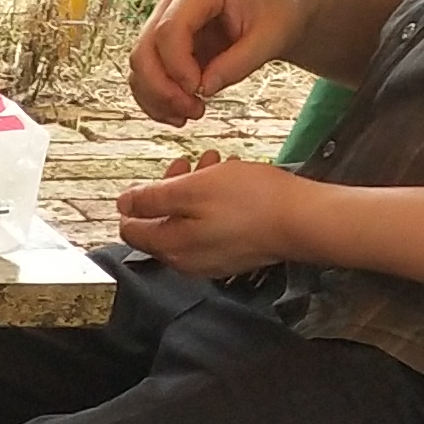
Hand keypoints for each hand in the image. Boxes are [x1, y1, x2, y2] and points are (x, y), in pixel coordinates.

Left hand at [113, 153, 304, 277]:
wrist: (302, 221)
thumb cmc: (250, 201)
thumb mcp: (193, 189)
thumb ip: (152, 198)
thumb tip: (122, 204)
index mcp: (169, 247)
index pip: (130, 229)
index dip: (138, 198)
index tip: (162, 174)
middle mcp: (184, 261)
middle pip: (160, 224)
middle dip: (172, 188)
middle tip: (192, 162)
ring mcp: (209, 262)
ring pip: (187, 222)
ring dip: (196, 189)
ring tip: (217, 163)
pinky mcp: (232, 256)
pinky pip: (211, 229)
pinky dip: (214, 203)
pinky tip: (233, 181)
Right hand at [127, 0, 303, 127]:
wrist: (281, 9)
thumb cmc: (280, 14)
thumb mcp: (271, 38)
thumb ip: (239, 63)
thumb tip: (203, 90)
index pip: (169, 29)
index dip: (178, 67)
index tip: (200, 91)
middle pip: (145, 48)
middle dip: (162, 88)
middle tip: (194, 111)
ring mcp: (165, 18)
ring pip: (140, 65)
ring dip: (157, 98)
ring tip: (191, 114)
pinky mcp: (164, 40)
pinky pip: (146, 74)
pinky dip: (157, 99)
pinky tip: (180, 113)